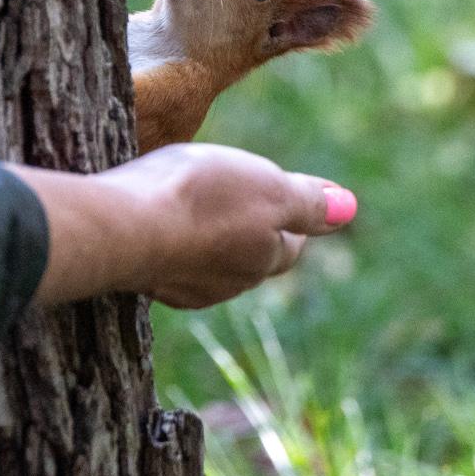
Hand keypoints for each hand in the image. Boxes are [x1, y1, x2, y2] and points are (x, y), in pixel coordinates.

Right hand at [15, 144, 355, 309]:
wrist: (125, 228)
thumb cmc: (200, 198)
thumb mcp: (268, 188)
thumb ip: (308, 202)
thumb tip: (349, 208)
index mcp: (266, 256)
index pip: (290, 243)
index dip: (289, 218)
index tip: (279, 198)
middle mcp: (232, 281)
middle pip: (253, 258)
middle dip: (253, 234)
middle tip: (242, 205)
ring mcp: (188, 286)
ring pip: (213, 264)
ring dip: (210, 241)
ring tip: (198, 213)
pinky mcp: (149, 281)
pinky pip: (172, 265)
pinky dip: (174, 247)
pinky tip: (161, 229)